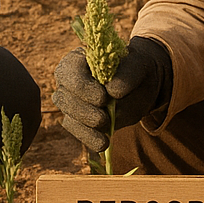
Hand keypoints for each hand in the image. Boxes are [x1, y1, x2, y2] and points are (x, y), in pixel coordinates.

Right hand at [52, 37, 172, 151]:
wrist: (140, 86)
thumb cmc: (133, 69)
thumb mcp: (138, 65)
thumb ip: (127, 73)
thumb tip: (114, 91)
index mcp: (77, 59)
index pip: (69, 72)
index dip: (83, 87)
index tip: (103, 98)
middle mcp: (68, 81)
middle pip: (64, 98)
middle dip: (84, 111)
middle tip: (104, 119)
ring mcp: (70, 102)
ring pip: (69, 117)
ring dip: (86, 128)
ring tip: (106, 131)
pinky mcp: (77, 120)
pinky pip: (77, 131)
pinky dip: (90, 139)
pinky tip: (103, 143)